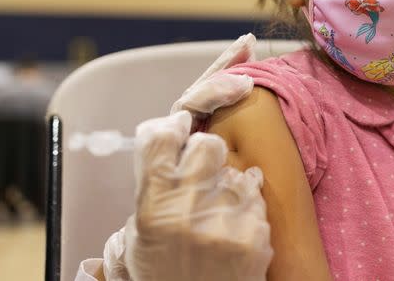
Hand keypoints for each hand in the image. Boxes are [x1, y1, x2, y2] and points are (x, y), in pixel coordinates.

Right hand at [124, 111, 271, 280]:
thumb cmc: (163, 275)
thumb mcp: (137, 237)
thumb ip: (151, 190)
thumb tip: (169, 136)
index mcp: (152, 208)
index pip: (160, 138)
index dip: (171, 127)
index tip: (179, 126)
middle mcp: (189, 211)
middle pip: (208, 144)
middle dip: (205, 154)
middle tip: (202, 173)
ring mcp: (226, 222)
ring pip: (236, 172)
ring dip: (228, 186)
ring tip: (217, 215)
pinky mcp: (254, 235)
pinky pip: (256, 198)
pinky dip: (247, 208)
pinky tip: (234, 228)